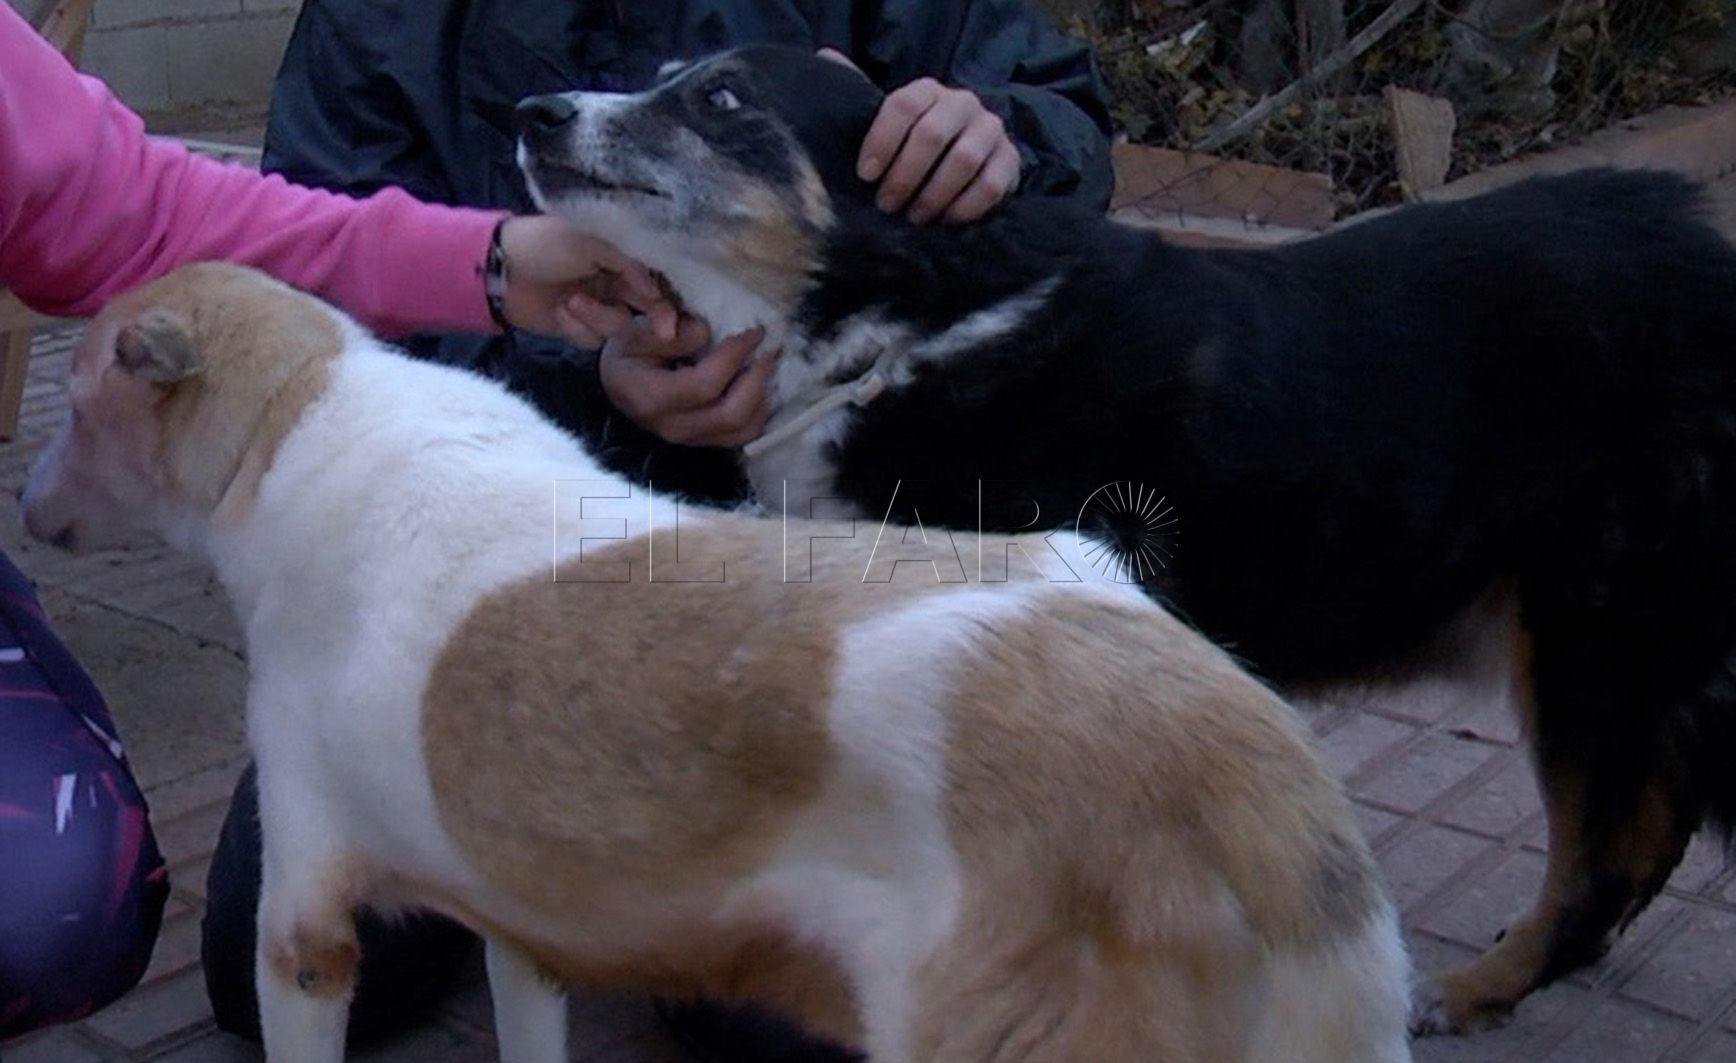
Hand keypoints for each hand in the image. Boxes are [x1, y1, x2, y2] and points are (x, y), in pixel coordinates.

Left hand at [497, 216, 677, 346]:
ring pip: (618, 328)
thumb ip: (630, 265)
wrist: (498, 268)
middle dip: (648, 317)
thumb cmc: (545, 242)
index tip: (672, 323)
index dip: (667, 302)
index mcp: (620, 254)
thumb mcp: (592, 241)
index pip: (656, 281)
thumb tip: (657, 293)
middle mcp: (614, 281)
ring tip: (570, 302)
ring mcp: (596, 306)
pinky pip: (592, 340)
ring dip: (597, 317)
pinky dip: (576, 328)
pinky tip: (559, 313)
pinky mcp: (576, 327)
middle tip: (661, 331)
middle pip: (646, 308)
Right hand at [599, 314, 777, 447]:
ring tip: (769, 364)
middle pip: (731, 413)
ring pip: (743, 430)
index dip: (735, 357)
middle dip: (758, 379)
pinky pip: (743, 435)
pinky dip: (759, 411)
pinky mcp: (705, 442)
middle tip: (770, 349)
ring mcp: (691, 440)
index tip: (754, 331)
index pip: (704, 384)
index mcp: (652, 398)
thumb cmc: (627, 355)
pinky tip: (760, 385)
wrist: (618, 387)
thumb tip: (705, 331)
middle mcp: (673, 427)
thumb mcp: (634, 333)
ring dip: (764, 396)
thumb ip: (666, 329)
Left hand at [819, 49, 1021, 224]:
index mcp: (928, 90)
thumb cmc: (913, 144)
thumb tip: (825, 57)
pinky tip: (945, 221)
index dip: (881, 141)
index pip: (904, 105)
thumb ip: (860, 93)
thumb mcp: (886, 120)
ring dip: (934, 194)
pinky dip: (965, 207)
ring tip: (914, 218)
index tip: (865, 175)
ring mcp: (991, 130)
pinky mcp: (1010, 161)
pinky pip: (990, 185)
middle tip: (886, 205)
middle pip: (933, 134)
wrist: (969, 158)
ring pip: (964, 160)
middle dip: (905, 175)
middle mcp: (963, 103)